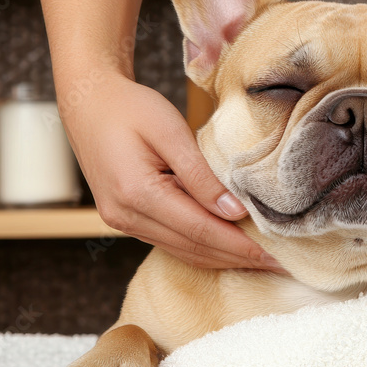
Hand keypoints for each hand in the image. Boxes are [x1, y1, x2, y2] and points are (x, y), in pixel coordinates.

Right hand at [59, 73, 281, 270]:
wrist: (87, 102)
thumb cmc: (130, 107)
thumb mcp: (170, 131)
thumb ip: (201, 175)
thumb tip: (234, 212)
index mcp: (137, 194)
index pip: (201, 231)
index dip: (240, 246)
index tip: (274, 256)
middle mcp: (126, 216)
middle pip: (194, 248)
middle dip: (239, 259)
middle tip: (279, 265)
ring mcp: (123, 222)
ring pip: (183, 251)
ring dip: (223, 258)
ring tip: (261, 260)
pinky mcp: (126, 220)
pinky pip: (171, 242)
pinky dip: (203, 248)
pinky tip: (229, 247)